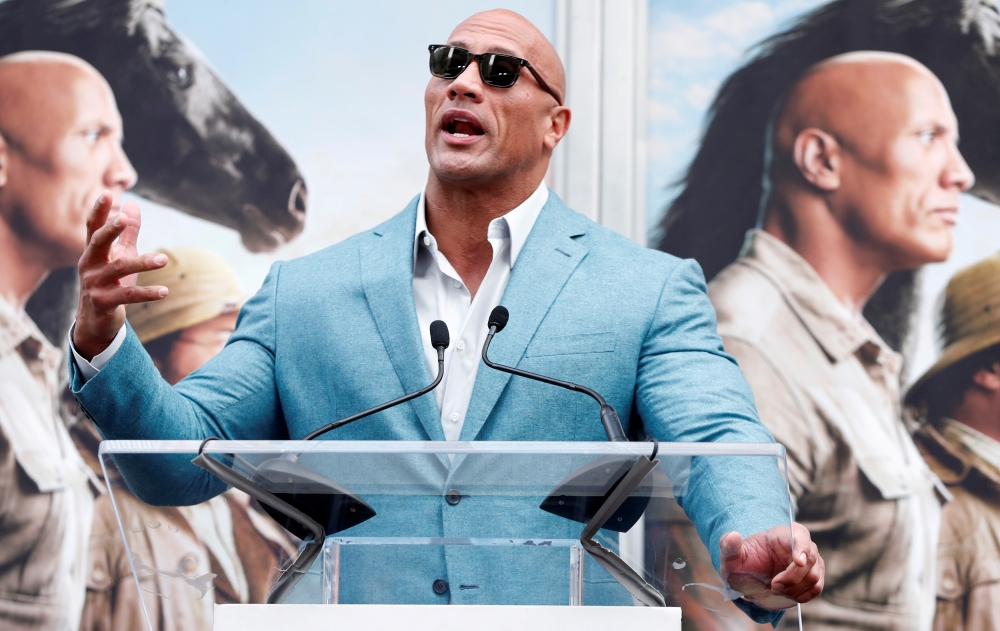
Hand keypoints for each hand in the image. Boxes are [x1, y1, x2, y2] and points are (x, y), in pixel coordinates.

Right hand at [73, 192, 168, 359]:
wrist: (96, 320)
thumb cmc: (110, 281)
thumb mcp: (120, 254)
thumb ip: (128, 232)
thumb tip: (133, 203)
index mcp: (93, 251)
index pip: (93, 227)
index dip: (99, 211)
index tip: (107, 193)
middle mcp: (89, 265)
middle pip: (98, 243)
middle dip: (110, 230)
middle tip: (123, 219)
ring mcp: (94, 284)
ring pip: (119, 269)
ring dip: (143, 263)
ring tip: (164, 260)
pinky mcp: (103, 302)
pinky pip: (127, 296)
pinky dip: (147, 293)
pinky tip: (164, 291)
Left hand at [718, 523, 823, 608]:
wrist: (749, 580)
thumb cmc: (742, 564)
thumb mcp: (731, 556)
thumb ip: (729, 546)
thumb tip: (733, 536)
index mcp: (781, 534)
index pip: (800, 535)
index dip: (801, 547)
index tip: (797, 562)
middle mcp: (800, 545)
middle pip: (809, 560)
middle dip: (792, 578)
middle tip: (773, 586)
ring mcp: (809, 562)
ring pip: (814, 576)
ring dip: (795, 589)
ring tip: (776, 589)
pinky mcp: (812, 577)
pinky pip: (816, 589)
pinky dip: (802, 596)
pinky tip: (786, 595)